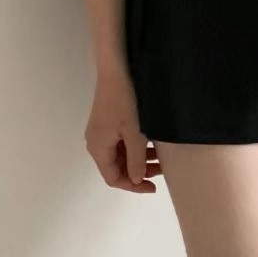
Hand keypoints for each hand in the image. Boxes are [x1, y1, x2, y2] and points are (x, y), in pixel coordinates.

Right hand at [85, 66, 160, 192]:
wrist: (117, 70)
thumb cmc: (124, 100)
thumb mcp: (134, 133)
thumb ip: (136, 160)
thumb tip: (136, 180)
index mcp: (98, 148)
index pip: (113, 178)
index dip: (132, 186)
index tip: (152, 187)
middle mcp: (96, 142)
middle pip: (117, 167)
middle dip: (138, 172)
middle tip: (161, 171)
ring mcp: (102, 131)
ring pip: (121, 155)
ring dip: (140, 159)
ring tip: (161, 158)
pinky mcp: (109, 122)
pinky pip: (122, 142)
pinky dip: (136, 147)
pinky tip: (153, 144)